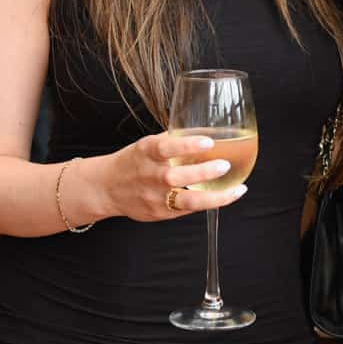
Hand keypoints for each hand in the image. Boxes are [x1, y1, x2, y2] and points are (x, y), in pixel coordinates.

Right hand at [88, 133, 245, 222]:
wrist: (105, 188)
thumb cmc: (133, 162)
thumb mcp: (147, 145)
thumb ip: (173, 140)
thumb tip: (207, 130)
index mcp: (146, 152)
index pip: (166, 147)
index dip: (187, 145)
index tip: (208, 141)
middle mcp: (149, 175)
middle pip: (176, 177)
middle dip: (203, 172)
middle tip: (224, 165)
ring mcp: (154, 197)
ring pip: (185, 200)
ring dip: (214, 196)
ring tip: (236, 189)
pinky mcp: (159, 213)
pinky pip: (187, 210)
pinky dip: (208, 203)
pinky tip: (226, 197)